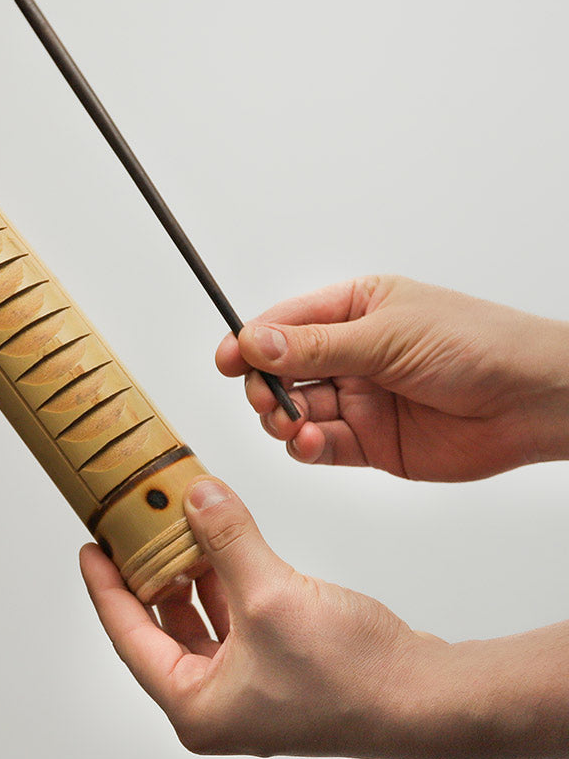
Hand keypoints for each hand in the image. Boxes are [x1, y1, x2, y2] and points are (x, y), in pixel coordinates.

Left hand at [80, 477, 568, 758]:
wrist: (426, 697)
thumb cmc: (351, 676)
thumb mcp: (269, 594)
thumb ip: (226, 538)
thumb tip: (195, 494)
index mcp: (195, 705)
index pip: (128, 635)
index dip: (105, 587)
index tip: (90, 548)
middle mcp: (216, 704)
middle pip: (160, 628)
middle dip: (149, 575)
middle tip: (134, 531)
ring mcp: (248, 689)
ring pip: (198, 622)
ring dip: (190, 575)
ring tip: (179, 527)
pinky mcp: (276, 670)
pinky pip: (232, 620)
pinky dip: (224, 583)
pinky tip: (224, 547)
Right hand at [216, 275, 568, 480]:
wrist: (531, 402)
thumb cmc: (478, 346)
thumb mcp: (387, 336)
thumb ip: (315, 347)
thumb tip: (255, 342)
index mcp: (353, 311)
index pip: (284, 324)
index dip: (250, 342)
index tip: (227, 359)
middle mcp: (350, 355)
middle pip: (280, 371)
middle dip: (264, 386)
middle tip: (266, 397)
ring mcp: (358, 400)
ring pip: (294, 411)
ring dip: (282, 419)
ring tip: (294, 423)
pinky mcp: (369, 442)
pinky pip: (319, 446)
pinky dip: (305, 447)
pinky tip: (310, 442)